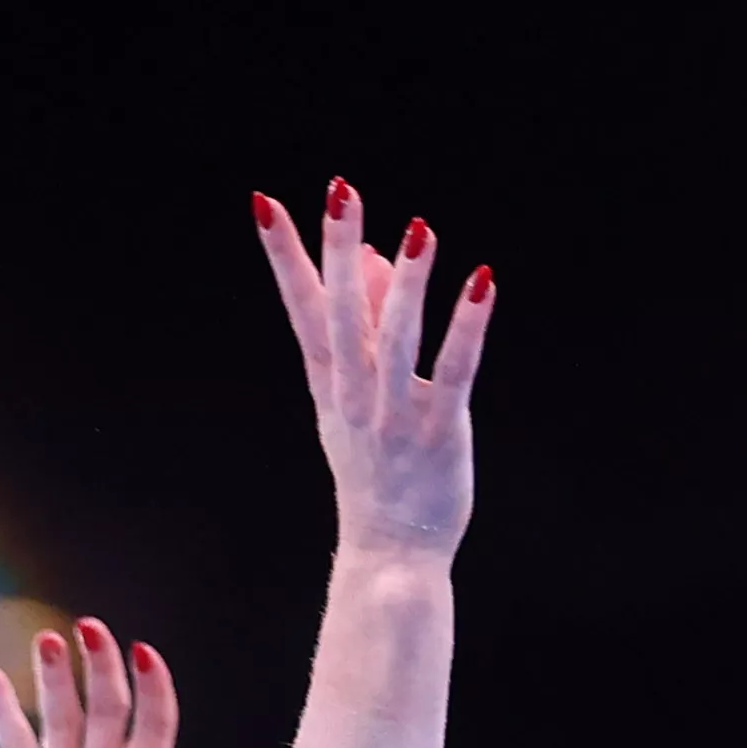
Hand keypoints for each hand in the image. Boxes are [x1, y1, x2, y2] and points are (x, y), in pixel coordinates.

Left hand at [0, 616, 178, 747]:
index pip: (158, 725)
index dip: (154, 685)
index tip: (144, 651)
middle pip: (107, 710)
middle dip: (101, 665)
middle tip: (90, 627)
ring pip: (61, 719)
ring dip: (56, 676)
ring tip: (47, 639)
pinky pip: (11, 745)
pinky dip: (0, 707)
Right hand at [253, 177, 489, 557]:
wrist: (391, 555)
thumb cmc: (378, 471)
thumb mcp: (358, 399)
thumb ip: (364, 328)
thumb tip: (372, 256)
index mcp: (330, 383)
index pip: (302, 308)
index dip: (285, 257)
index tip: (265, 203)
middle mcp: (355, 395)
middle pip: (342, 313)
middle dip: (338, 252)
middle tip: (340, 191)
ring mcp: (395, 415)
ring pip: (397, 339)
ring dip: (407, 284)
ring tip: (419, 228)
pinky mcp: (441, 432)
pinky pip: (454, 371)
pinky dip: (467, 327)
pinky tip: (481, 282)